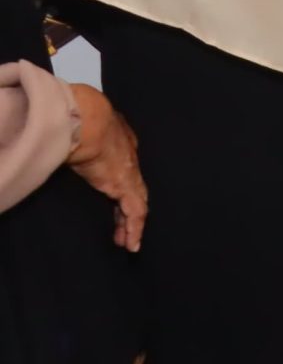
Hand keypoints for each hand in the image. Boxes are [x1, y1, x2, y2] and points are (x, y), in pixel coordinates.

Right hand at [65, 84, 144, 251]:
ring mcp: (129, 173)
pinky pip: (135, 212)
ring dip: (131, 224)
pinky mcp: (125, 186)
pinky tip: (131, 243)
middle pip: (134, 190)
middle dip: (129, 210)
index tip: (116, 202)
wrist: (87, 119)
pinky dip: (134, 228)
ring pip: (137, 204)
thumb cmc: (79, 121)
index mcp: (120, 145)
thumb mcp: (82, 134)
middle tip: (124, 229)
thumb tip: (64, 149)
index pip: (124, 171)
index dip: (122, 189)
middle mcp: (130, 159)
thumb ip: (79, 145)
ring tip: (128, 242)